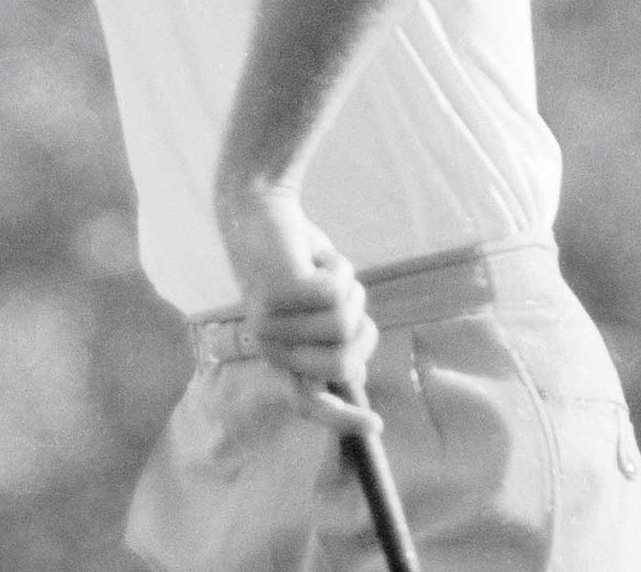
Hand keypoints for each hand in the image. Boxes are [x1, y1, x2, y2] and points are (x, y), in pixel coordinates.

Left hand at [216, 183, 381, 437]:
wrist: (263, 214)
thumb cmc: (298, 264)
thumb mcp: (322, 310)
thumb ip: (335, 343)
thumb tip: (356, 378)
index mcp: (280, 357)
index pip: (308, 403)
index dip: (343, 418)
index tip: (377, 426)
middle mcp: (270, 347)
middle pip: (346, 362)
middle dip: (362, 329)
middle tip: (347, 298)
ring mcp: (271, 321)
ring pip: (346, 324)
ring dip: (350, 292)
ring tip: (324, 272)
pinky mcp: (279, 292)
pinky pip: (339, 292)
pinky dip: (340, 268)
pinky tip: (316, 258)